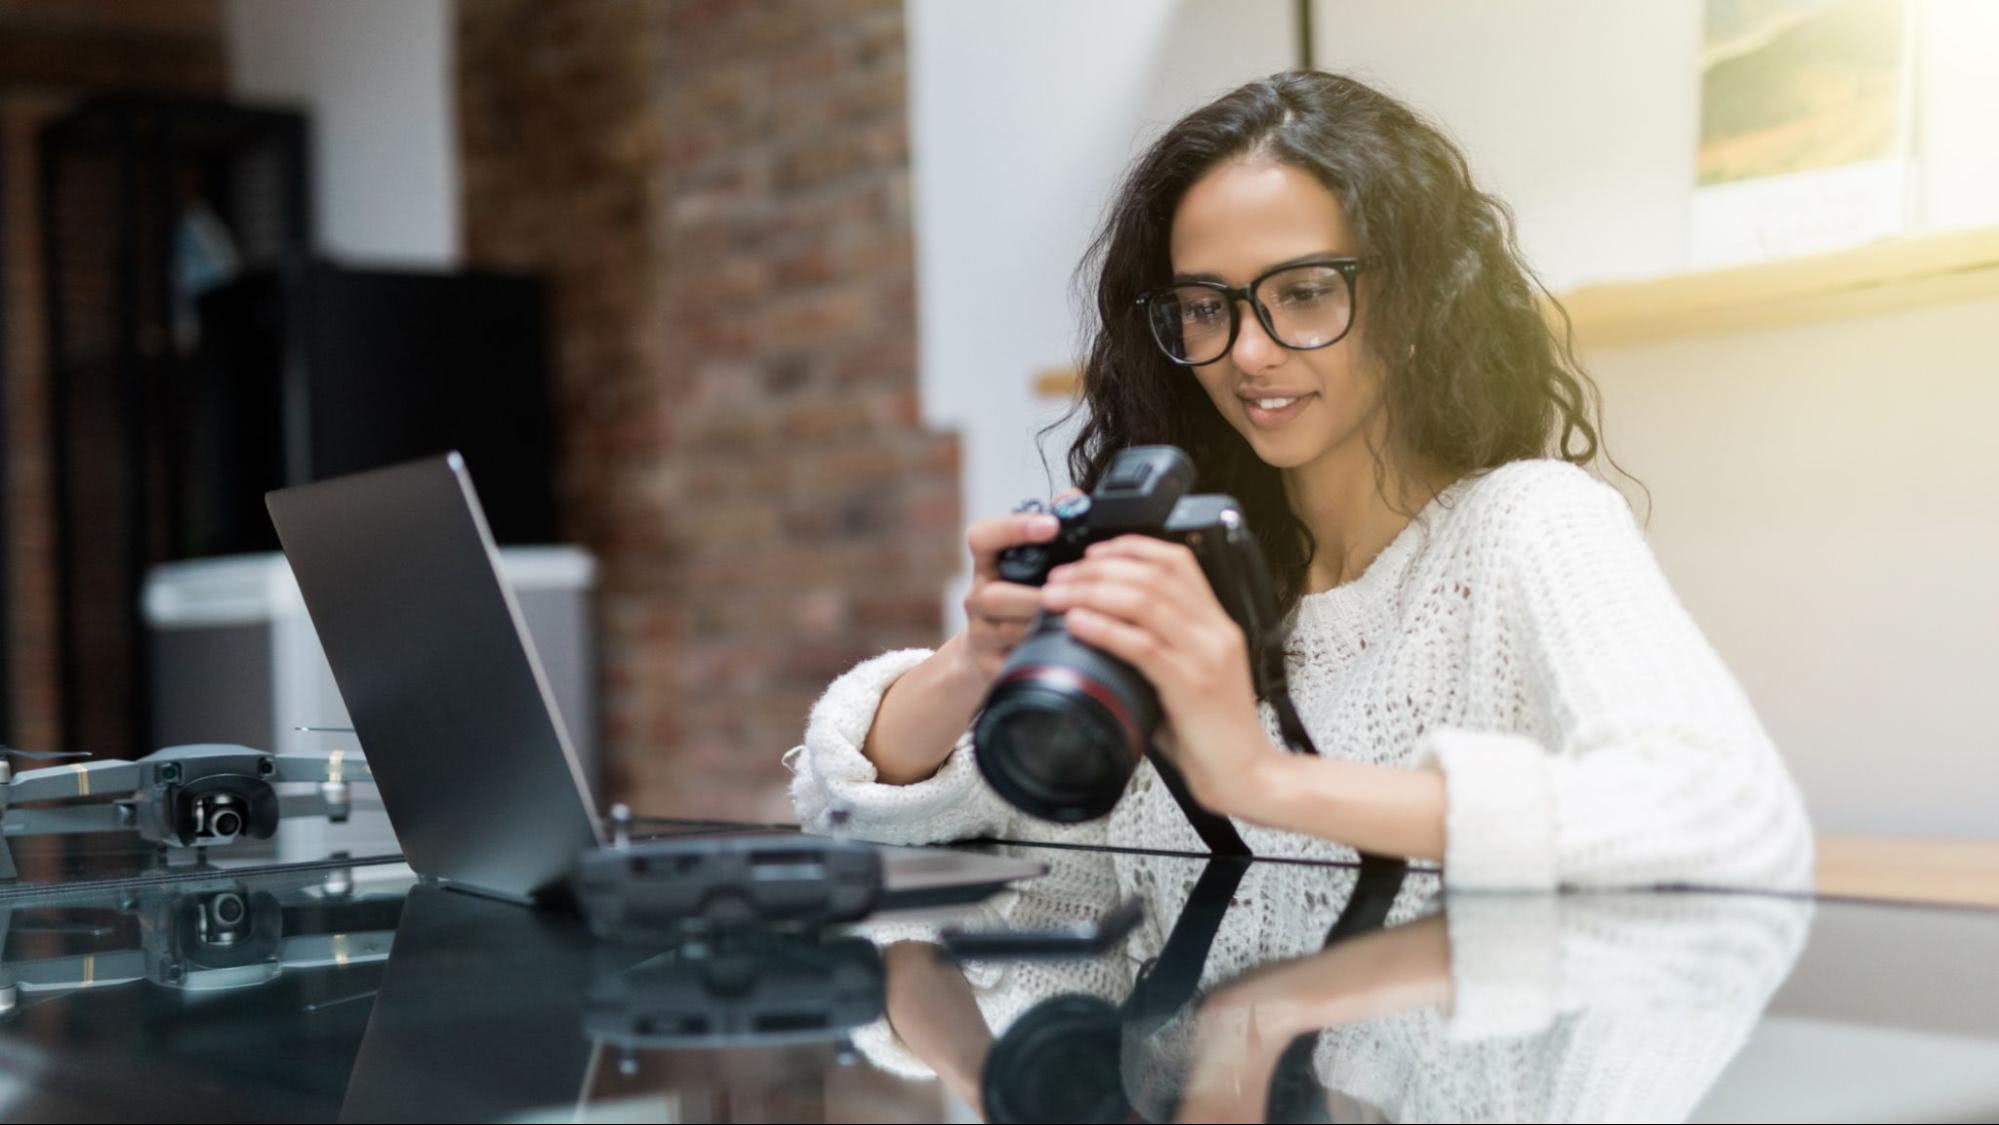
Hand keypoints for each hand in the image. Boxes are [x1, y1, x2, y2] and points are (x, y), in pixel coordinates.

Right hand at [954, 494, 1074, 681]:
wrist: (988, 651)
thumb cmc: (1023, 596)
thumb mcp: (1033, 561)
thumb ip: (1052, 528)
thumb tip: (1073, 497)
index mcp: (988, 564)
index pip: (982, 537)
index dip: (1013, 528)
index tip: (1051, 526)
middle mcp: (977, 596)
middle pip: (994, 595)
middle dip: (1033, 596)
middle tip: (1069, 594)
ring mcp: (980, 633)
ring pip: (1007, 631)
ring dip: (1042, 626)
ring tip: (1074, 621)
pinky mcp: (988, 665)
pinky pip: (1014, 662)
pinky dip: (1041, 657)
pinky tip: (1064, 651)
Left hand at [1037, 535, 1278, 811]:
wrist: (1247, 776)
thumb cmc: (1213, 735)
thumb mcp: (1189, 680)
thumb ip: (1158, 653)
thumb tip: (1104, 637)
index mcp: (1216, 625)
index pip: (1178, 562)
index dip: (1130, 548)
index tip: (1092, 552)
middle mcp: (1215, 631)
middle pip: (1153, 574)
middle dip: (1098, 568)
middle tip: (1061, 576)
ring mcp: (1206, 656)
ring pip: (1144, 600)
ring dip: (1092, 591)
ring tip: (1057, 596)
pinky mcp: (1192, 685)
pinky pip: (1142, 645)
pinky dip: (1104, 628)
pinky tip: (1077, 624)